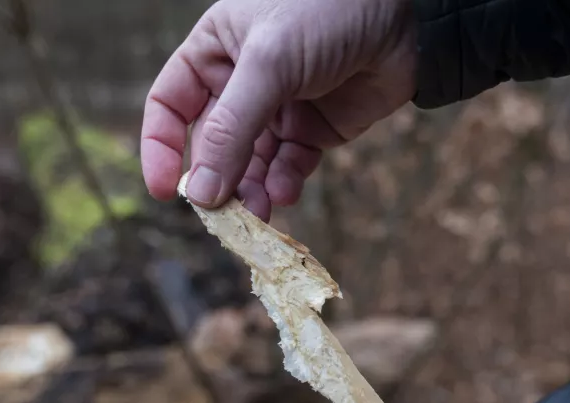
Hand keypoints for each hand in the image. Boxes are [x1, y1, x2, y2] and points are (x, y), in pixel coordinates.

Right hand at [140, 0, 417, 220]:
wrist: (406, 16)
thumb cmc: (327, 14)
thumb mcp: (269, 64)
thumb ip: (232, 129)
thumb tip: (201, 193)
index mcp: (214, 52)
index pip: (170, 106)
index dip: (163, 148)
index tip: (166, 192)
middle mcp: (240, 82)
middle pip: (212, 145)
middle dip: (217, 181)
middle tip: (224, 217)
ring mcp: (278, 108)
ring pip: (250, 164)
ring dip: (250, 191)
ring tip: (258, 215)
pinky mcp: (314, 130)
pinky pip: (289, 167)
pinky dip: (284, 183)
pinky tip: (286, 193)